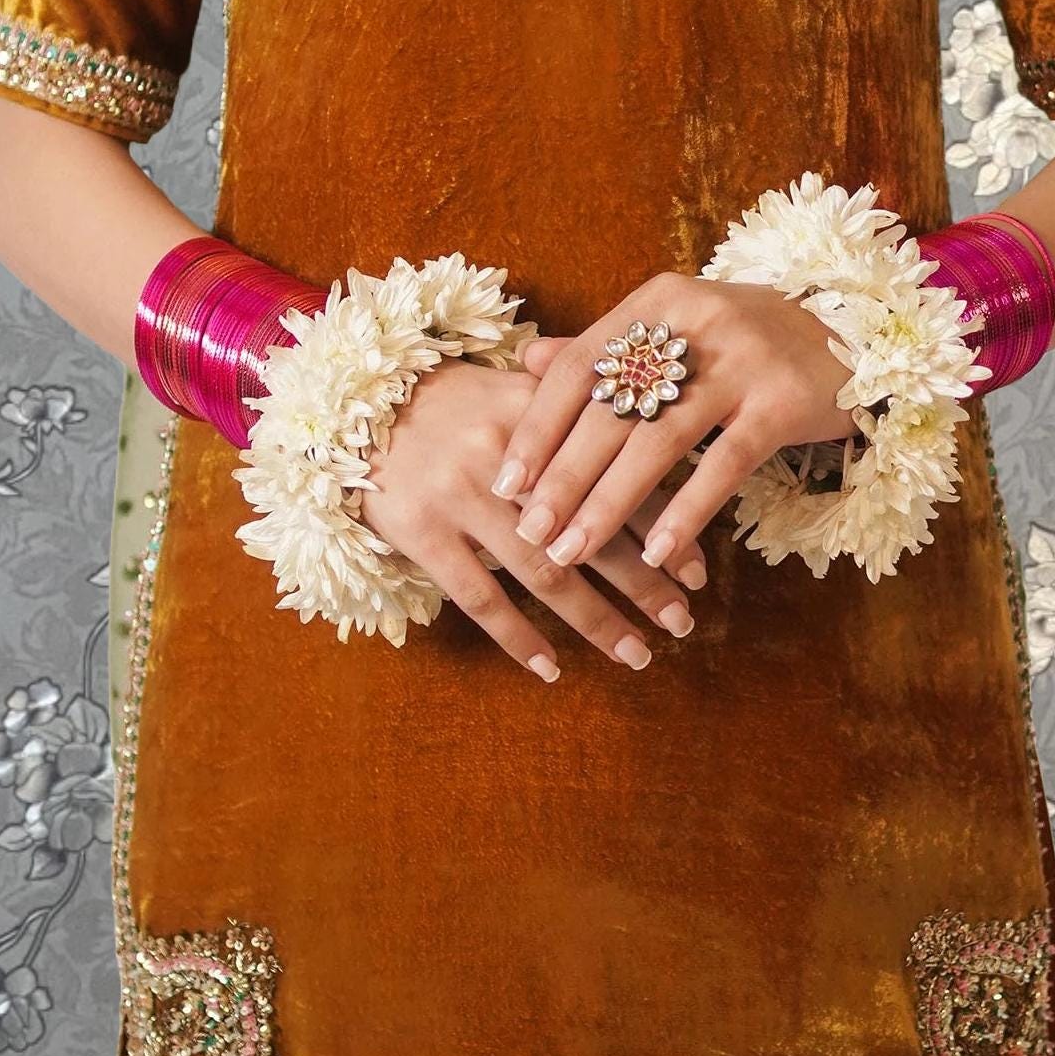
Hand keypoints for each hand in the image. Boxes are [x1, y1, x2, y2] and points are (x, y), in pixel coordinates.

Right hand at [362, 358, 705, 678]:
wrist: (357, 406)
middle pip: (591, 529)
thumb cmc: (453, 401)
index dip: (662, 526)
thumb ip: (578, 410)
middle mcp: (509, 456)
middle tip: (683, 621)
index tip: (697, 571)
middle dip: (643, 582)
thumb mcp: (517, 387)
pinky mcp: (421, 531)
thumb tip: (656, 445)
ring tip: (637, 653)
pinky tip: (551, 668)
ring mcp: (461, 495)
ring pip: (543, 571)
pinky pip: (479, 596)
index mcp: (541, 414)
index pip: (617, 474)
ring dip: (595, 620)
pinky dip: (518, 637)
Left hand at [490, 275, 856, 575]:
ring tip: (573, 551)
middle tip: (529, 532)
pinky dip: (686, 511)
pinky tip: (655, 554)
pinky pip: (723, 464)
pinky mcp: (782, 401)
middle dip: (563, 478)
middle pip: (612, 410)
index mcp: (659, 301)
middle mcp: (696, 321)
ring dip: (609, 504)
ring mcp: (742, 360)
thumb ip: (605, 348)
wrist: (853, 334)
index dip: (538, 427)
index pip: (580, 367)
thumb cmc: (747, 342)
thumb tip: (528, 360)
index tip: (505, 481)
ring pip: (658, 441)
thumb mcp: (677, 330)